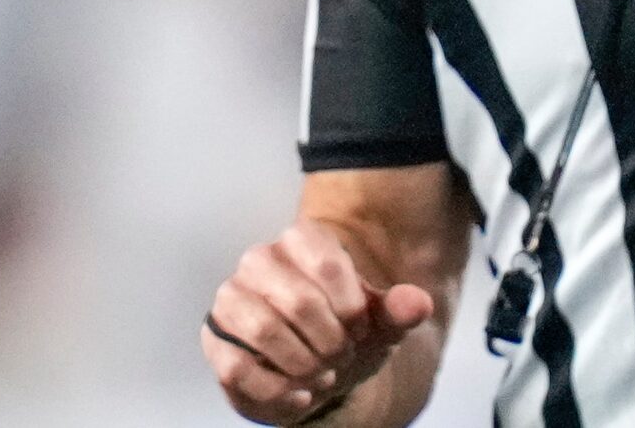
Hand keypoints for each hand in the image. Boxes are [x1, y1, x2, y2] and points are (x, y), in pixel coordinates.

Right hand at [202, 221, 434, 423]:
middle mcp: (260, 260)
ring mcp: (232, 297)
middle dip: (331, 343)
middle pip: (299, 301)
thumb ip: (398, 310)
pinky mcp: (215, 337)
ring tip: (320, 375)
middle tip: (340, 357)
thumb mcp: (377, 323)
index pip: (328, 264)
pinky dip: (278, 391)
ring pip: (264, 328)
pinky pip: (239, 366)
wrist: (313, 367)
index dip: (351, 309)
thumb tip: (418, 302)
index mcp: (301, 241)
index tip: (359, 330)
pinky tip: (299, 393)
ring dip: (304, 365)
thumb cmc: (343, 333)